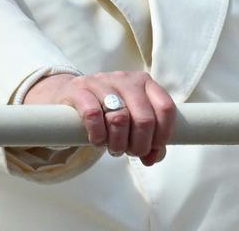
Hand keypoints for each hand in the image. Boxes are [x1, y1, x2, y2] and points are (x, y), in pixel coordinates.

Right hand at [24, 71, 176, 165]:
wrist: (72, 94)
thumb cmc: (108, 111)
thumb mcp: (132, 120)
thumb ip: (149, 139)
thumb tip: (153, 158)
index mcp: (146, 83)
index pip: (166, 108)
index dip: (162, 134)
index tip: (152, 148)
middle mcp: (127, 79)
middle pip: (144, 118)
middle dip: (139, 144)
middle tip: (130, 152)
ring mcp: (103, 82)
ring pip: (120, 118)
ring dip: (118, 143)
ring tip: (113, 148)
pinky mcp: (80, 90)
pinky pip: (93, 115)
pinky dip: (98, 134)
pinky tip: (97, 140)